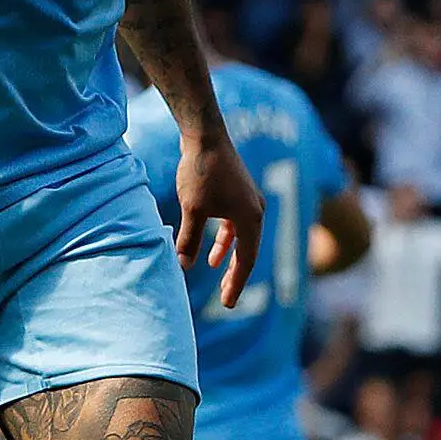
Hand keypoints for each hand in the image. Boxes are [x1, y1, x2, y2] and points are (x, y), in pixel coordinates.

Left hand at [178, 129, 266, 308]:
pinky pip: (235, 223)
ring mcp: (248, 200)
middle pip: (248, 252)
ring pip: (241, 238)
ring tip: (215, 270)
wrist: (205, 135)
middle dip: (235, 275)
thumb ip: (189, 241)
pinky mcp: (238, 192)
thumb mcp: (192, 211)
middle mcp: (256, 210)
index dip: (236, 284)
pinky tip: (211, 249)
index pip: (246, 261)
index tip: (228, 304)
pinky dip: (225, 238)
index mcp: (251, 219)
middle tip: (226, 298)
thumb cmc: (200, 173)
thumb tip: (184, 267)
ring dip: (229, 255)